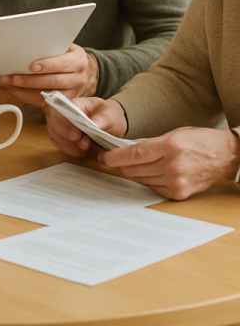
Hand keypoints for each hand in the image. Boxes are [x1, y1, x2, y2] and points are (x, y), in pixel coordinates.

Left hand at [0, 44, 98, 106]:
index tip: (32, 66)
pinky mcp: (63, 104)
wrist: (81, 72)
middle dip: (29, 81)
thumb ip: (50, 46)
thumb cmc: (66, 56)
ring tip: (8, 85)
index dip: (47, 65)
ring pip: (46, 95)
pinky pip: (43, 103)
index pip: (63, 63)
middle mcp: (78, 79)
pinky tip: (14, 92)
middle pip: (52, 82)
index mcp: (78, 61)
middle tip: (11, 78)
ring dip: (24, 91)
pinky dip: (26, 98)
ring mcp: (72, 93)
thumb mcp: (64, 47)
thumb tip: (25, 45)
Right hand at [45, 96, 126, 157]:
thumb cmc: (107, 115)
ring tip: (87, 148)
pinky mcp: (61, 136)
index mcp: (73, 103)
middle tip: (84, 144)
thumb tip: (94, 125)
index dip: (65, 123)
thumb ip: (102, 120)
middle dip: (66, 136)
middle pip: (53, 122)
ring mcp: (59, 124)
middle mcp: (62, 112)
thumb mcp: (109, 115)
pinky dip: (70, 150)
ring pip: (54, 135)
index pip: (61, 110)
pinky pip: (59, 144)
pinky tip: (82, 152)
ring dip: (69, 145)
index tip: (77, 134)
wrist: (109, 122)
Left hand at [99, 128, 239, 200]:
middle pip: (134, 168)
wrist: (226, 156)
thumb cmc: (198, 140)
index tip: (103, 156)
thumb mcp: (172, 134)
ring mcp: (176, 182)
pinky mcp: (180, 193)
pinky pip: (153, 188)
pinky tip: (145, 173)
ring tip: (126, 165)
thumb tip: (125, 152)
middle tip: (109, 159)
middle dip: (118, 164)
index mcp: (169, 146)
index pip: (133, 154)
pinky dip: (145, 181)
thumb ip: (150, 144)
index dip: (114, 157)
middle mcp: (172, 166)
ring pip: (141, 179)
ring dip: (130, 172)